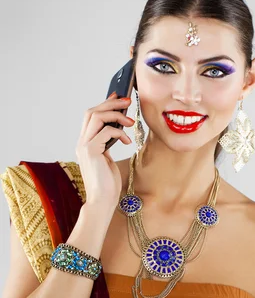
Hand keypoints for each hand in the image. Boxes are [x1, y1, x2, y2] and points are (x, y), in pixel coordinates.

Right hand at [75, 91, 134, 213]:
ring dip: (115, 114)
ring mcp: (84, 146)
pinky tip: (126, 141)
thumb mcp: (108, 157)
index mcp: (85, 142)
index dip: (105, 103)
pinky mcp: (90, 152)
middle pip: (92, 111)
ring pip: (96, 117)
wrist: (102, 201)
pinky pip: (105, 131)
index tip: (118, 97)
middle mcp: (82, 142)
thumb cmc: (107, 183)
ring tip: (130, 121)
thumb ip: (108, 142)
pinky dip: (118, 132)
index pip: (91, 116)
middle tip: (128, 101)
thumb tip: (118, 126)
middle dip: (111, 103)